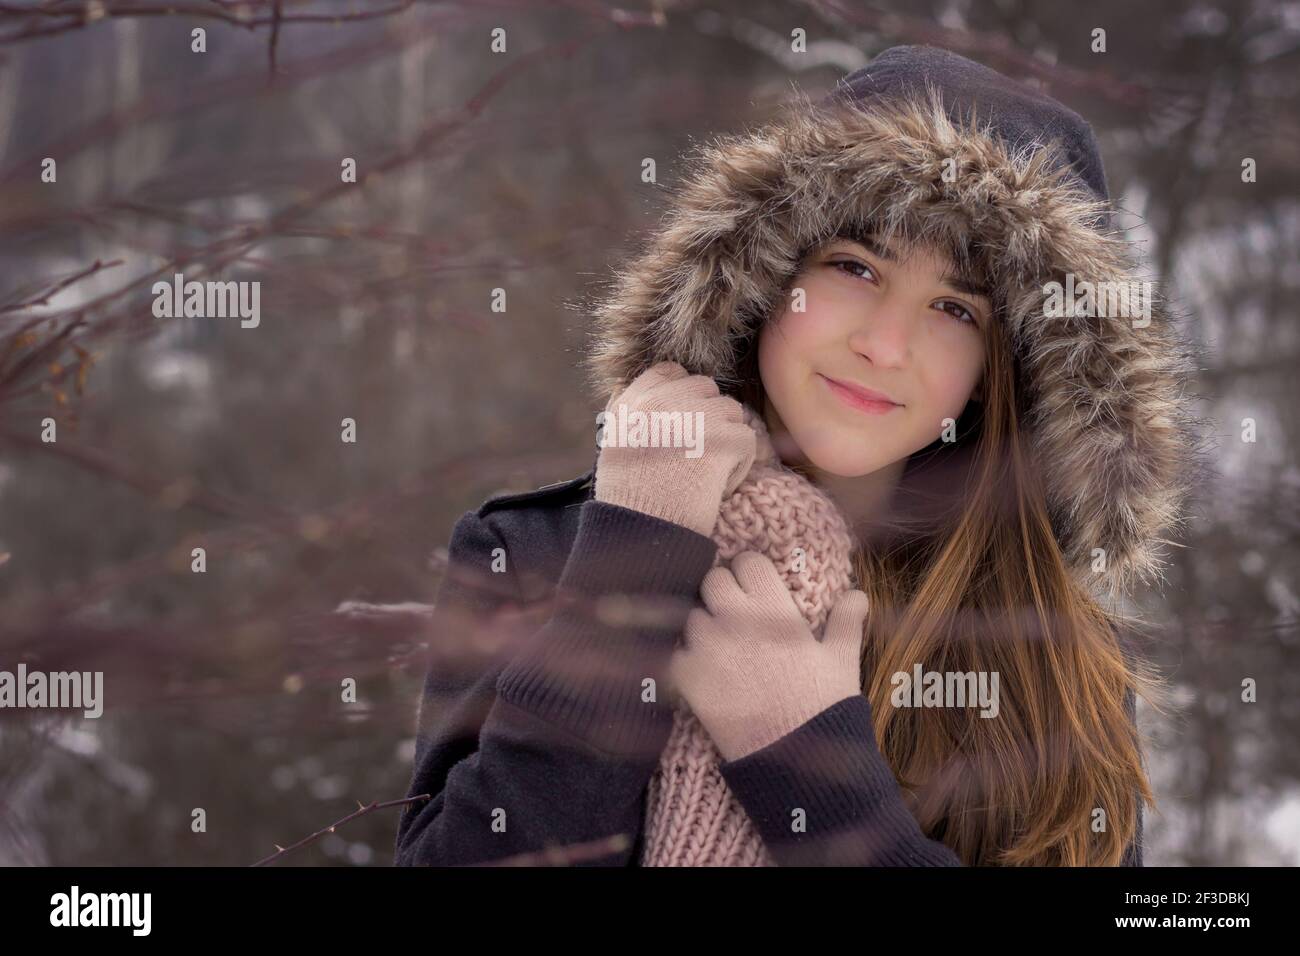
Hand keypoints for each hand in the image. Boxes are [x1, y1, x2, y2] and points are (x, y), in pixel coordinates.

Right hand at [593, 361, 756, 536]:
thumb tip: (654, 390)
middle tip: (698, 451)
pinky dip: (738, 466)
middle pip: (705, 388)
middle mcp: (663, 399)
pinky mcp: (724, 438)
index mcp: (634, 400)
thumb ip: (632, 411)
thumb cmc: (628, 498)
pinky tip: (716, 486)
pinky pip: (747, 439)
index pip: (670, 372)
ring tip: (706, 472)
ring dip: (726, 440)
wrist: (643, 531)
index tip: (682, 423)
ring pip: (731, 411)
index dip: (682, 394)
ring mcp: (696, 416)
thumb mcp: (615, 444)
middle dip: (708, 415)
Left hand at [668, 550, 869, 761]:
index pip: (747, 562)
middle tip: (736, 613)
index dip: (751, 572)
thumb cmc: (823, 706)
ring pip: (692, 615)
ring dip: (704, 625)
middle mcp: (734, 618)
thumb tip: (857, 594)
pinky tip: (707, 672)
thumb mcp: (841, 660)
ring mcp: (707, 646)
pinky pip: (676, 651)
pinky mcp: (687, 676)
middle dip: (723, 591)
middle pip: (713, 580)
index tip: (756, 587)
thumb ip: (846, 622)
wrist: (792, 758)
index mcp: (772, 607)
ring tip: (723, 647)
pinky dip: (688, 658)